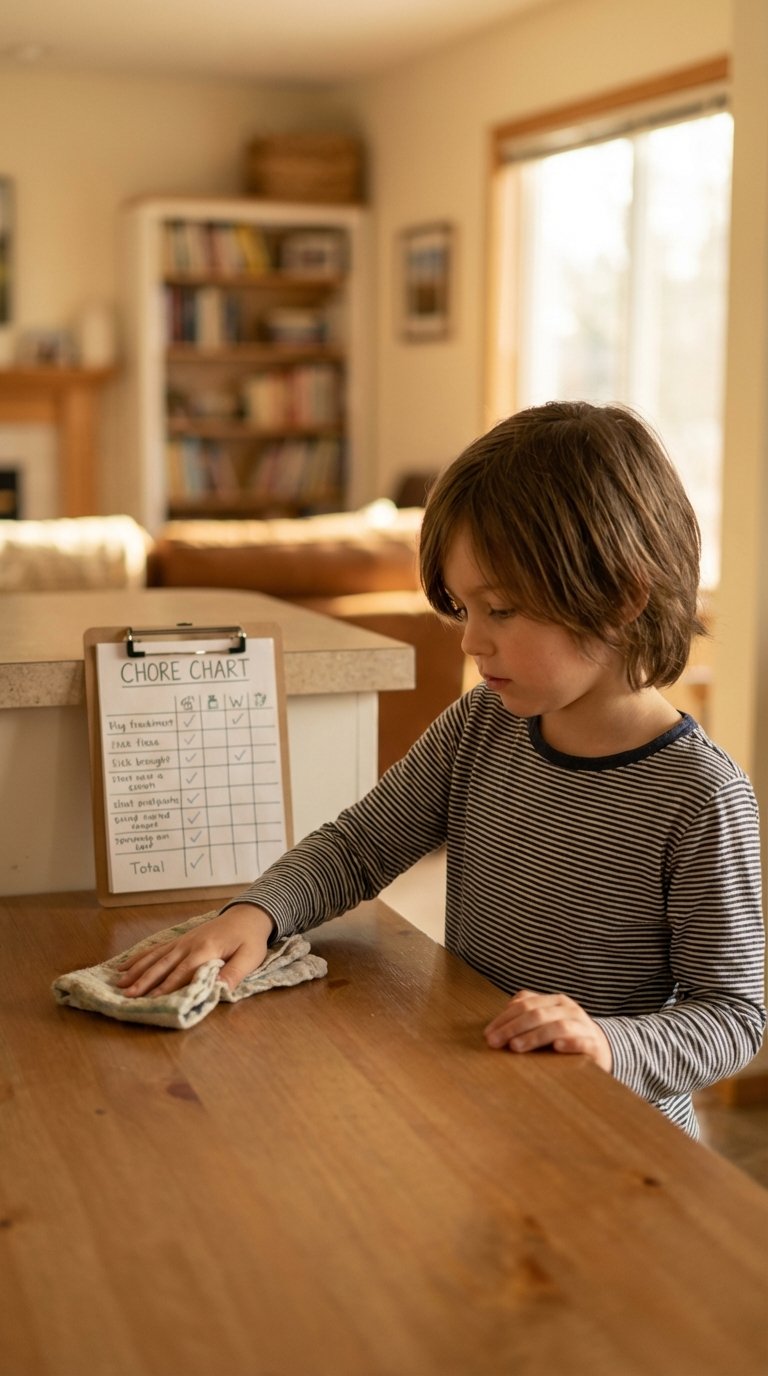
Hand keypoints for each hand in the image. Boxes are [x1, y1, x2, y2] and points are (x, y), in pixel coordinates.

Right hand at [115, 904, 274, 998]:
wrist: (247, 914)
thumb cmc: (250, 939)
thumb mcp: (250, 957)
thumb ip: (234, 973)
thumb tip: (218, 990)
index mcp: (206, 949)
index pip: (184, 971)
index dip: (168, 987)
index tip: (152, 1000)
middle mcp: (189, 944)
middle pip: (164, 965)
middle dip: (144, 981)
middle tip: (127, 996)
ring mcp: (182, 941)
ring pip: (155, 957)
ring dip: (137, 970)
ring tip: (119, 983)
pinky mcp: (179, 940)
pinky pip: (156, 949)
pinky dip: (139, 957)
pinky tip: (124, 965)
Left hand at [484, 989, 612, 1072]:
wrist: (602, 1047)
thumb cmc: (567, 1033)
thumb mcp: (548, 1017)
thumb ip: (529, 1008)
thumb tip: (507, 1007)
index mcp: (555, 1001)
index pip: (526, 1005)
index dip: (505, 1019)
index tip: (488, 1034)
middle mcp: (569, 1010)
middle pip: (537, 1014)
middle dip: (513, 1028)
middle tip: (494, 1042)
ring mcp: (582, 1026)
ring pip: (557, 1027)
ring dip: (534, 1036)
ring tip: (515, 1047)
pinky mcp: (594, 1045)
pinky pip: (583, 1042)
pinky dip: (570, 1043)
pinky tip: (557, 1047)